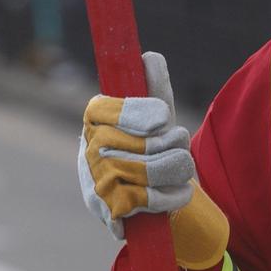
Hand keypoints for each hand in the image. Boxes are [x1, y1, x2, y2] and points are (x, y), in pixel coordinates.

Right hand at [79, 51, 227, 269]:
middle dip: (176, 145)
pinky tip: (173, 194)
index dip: (141, 114)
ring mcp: (97, 182)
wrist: (142, 194)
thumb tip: (148, 58)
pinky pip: (152, 201)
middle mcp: (90, 149)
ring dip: (179, 172)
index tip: (163, 118)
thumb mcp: (155, 108)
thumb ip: (153, 81)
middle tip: (178, 148)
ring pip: (155, 171)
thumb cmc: (150, 142)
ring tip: (180, 170)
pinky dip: (172, 197)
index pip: (117, 110)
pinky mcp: (109, 212)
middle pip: (149, 143)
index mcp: (95, 116)